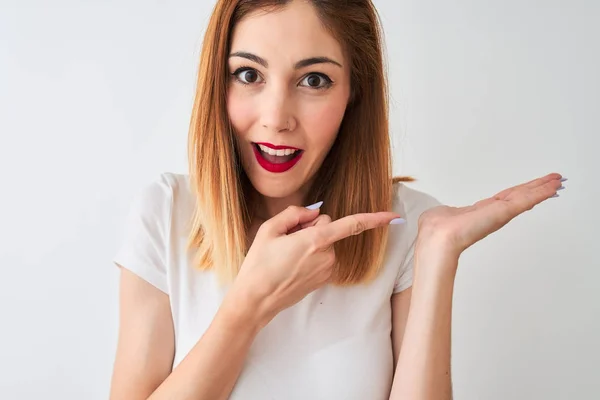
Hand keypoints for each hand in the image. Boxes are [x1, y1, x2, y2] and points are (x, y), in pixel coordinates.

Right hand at [232, 204, 402, 325]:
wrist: (255, 300)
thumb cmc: (259, 265)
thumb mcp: (269, 230)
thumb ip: (295, 213)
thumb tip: (313, 212)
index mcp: (315, 240)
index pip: (352, 225)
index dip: (374, 218)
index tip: (394, 216)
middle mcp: (327, 256)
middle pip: (328, 227)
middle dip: (312, 227)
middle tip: (286, 239)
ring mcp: (326, 270)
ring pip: (325, 243)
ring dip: (310, 243)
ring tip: (286, 255)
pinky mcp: (323, 279)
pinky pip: (322, 257)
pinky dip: (310, 255)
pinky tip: (291, 264)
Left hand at [417, 172, 565, 257]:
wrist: (440, 238)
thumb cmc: (438, 230)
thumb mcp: (443, 215)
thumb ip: (446, 214)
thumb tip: (440, 215)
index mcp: (480, 212)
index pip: (504, 199)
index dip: (519, 192)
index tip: (532, 187)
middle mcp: (492, 212)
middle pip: (519, 196)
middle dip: (536, 188)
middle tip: (555, 180)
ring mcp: (500, 213)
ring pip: (526, 197)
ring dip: (542, 188)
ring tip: (558, 181)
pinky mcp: (504, 212)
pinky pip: (526, 199)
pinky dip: (540, 192)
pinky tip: (552, 186)